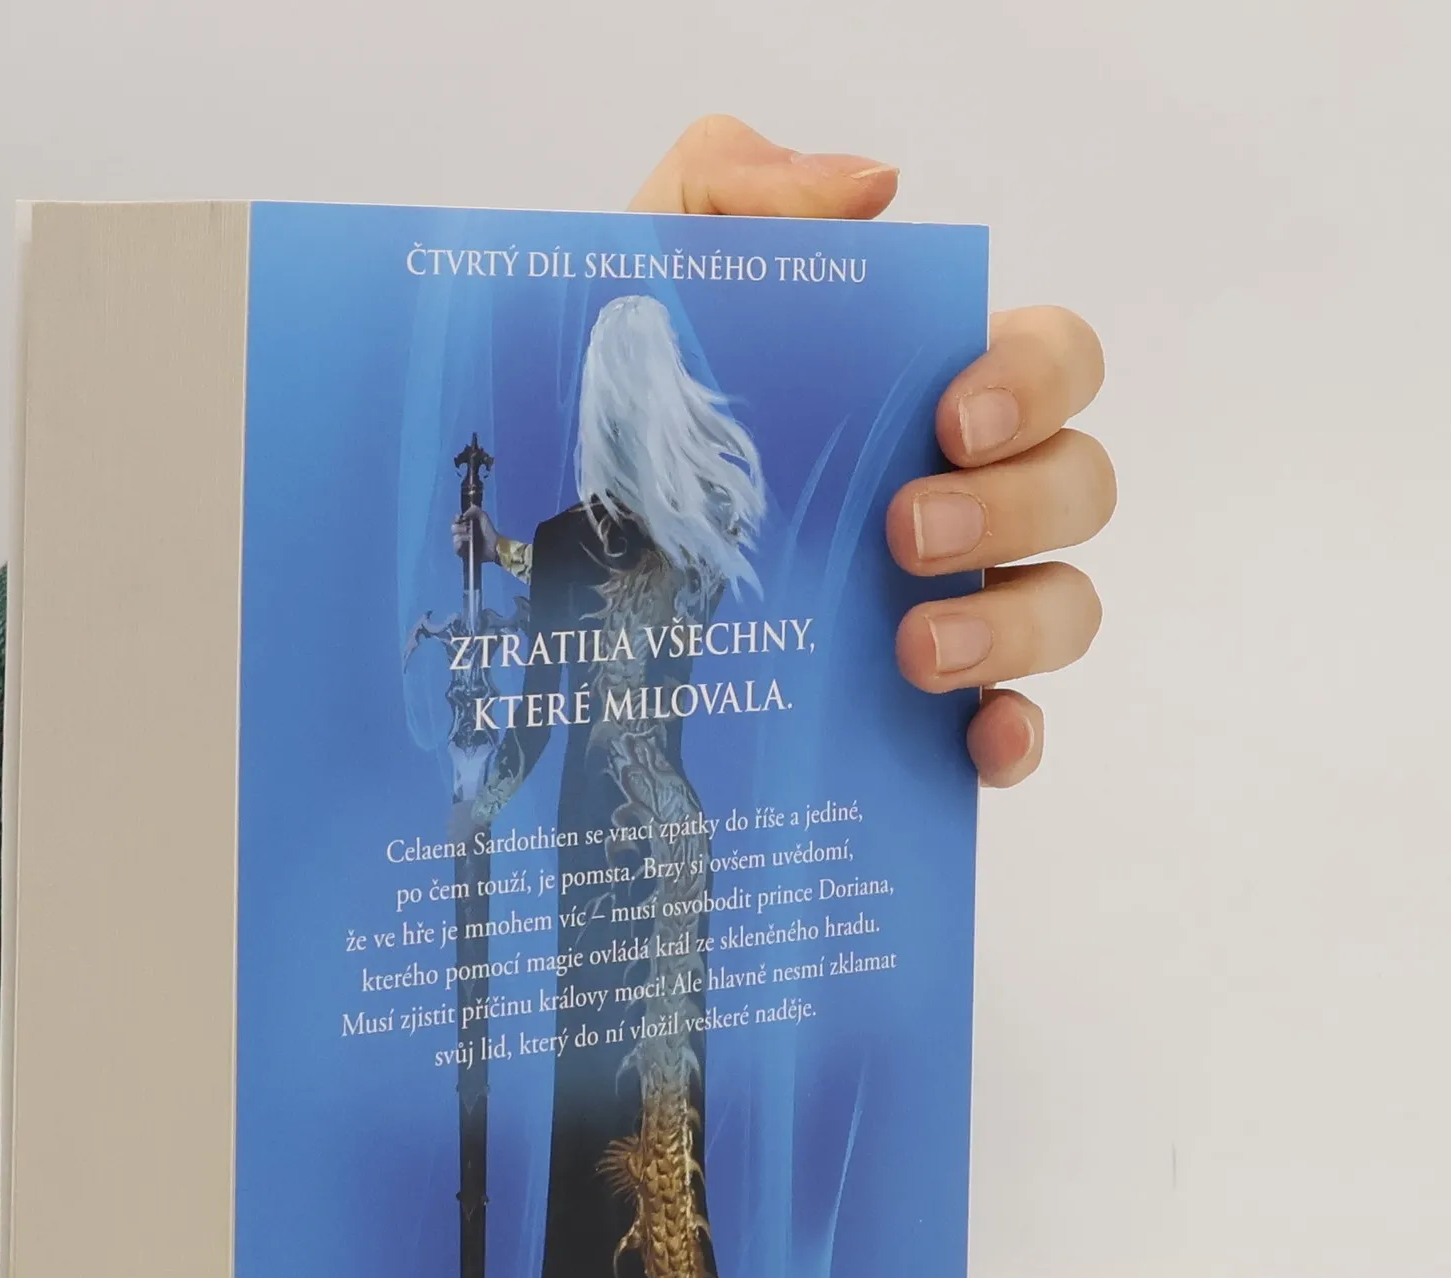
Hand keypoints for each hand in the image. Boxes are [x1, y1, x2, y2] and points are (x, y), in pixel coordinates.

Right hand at [452, 505, 499, 566]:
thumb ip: (474, 510)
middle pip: (453, 528)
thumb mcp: (484, 517)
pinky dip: (460, 544)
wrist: (494, 546)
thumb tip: (463, 514)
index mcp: (466, 525)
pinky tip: (467, 542)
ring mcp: (462, 544)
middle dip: (459, 528)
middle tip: (468, 529)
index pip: (456, 520)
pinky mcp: (463, 553)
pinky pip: (456, 548)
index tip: (461, 518)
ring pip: (454, 538)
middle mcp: (463, 534)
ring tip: (470, 537)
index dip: (457, 518)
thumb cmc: (489, 532)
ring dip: (462, 536)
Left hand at [630, 116, 1113, 788]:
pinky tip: (975, 744)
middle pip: (1081, 487)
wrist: (539, 564)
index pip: (1056, 361)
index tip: (951, 418)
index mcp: (925, 392)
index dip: (1036, 383)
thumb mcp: (641, 275)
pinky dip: (1015, 738)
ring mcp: (954, 605)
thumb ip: (734, 190)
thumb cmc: (616, 406)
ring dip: (1017, 626)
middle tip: (905, 531)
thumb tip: (876, 190)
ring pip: (1067, 608)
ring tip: (913, 649)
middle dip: (1016, 507)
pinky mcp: (921, 708)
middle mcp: (965, 496)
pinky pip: (1012, 730)